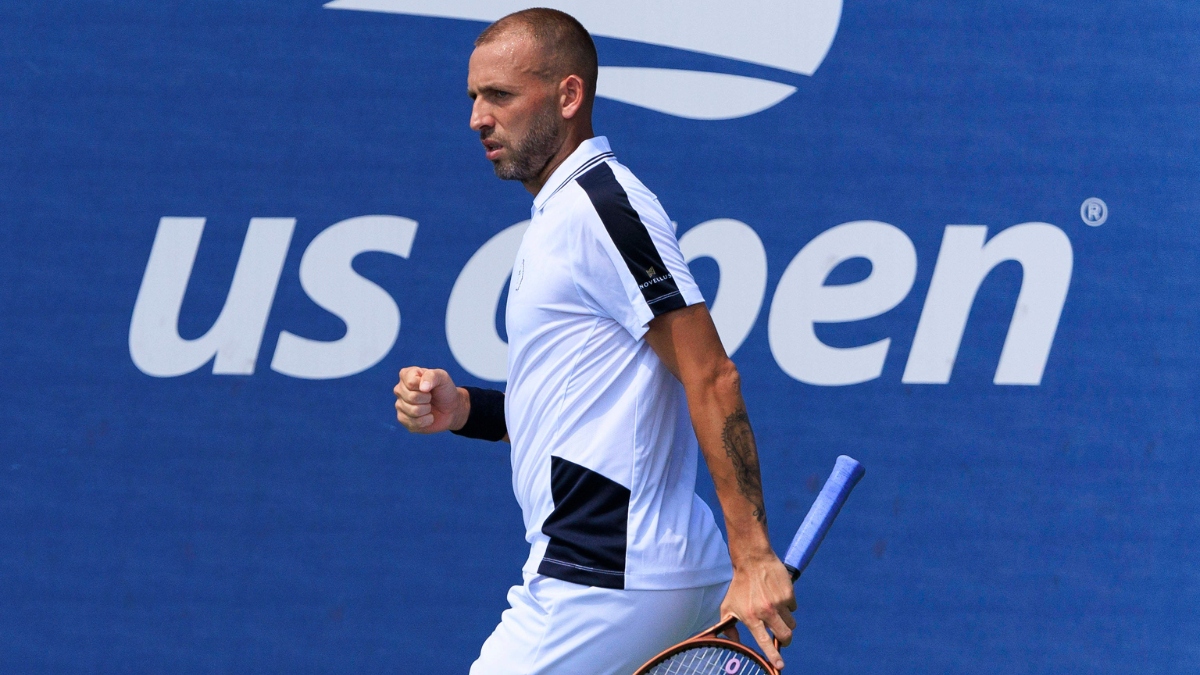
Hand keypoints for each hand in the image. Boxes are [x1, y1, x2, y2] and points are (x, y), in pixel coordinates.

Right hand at [393, 367, 466, 433]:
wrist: (450, 408)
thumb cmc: (444, 390)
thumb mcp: (442, 377)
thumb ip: (432, 376)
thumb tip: (423, 388)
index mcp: (406, 375)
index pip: (411, 382)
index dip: (425, 386)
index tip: (430, 386)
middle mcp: (399, 389)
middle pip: (412, 397)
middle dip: (427, 399)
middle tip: (431, 397)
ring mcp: (399, 405)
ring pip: (414, 411)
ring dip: (427, 410)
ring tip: (429, 406)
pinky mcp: (403, 420)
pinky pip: (414, 423)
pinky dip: (426, 420)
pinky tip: (427, 416)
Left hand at [718, 552, 796, 670]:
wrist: (753, 559)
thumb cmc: (739, 585)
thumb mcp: (728, 606)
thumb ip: (728, 626)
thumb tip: (732, 642)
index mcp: (751, 616)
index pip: (764, 641)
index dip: (773, 655)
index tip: (780, 665)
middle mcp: (766, 611)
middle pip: (786, 636)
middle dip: (786, 640)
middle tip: (782, 637)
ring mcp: (779, 603)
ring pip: (791, 623)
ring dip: (786, 621)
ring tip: (775, 609)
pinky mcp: (789, 594)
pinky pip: (794, 608)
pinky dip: (788, 605)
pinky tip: (778, 595)